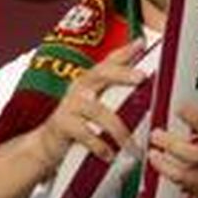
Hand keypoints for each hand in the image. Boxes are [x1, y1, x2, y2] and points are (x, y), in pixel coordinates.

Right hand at [29, 40, 145, 177]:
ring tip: (135, 148)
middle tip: (141, 77)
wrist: (50, 145)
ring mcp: (70, 105)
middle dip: (121, 74)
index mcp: (91, 81)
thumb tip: (147, 82)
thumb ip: (118, 94)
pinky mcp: (62, 124)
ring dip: (120, 131)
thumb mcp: (98, 105)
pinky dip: (100, 145)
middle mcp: (80, 88)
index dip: (124, 52)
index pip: (108, 62)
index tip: (141, 43)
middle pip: (100, 74)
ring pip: (99, 111)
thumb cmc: (80, 123)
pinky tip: (110, 155)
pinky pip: (85, 133)